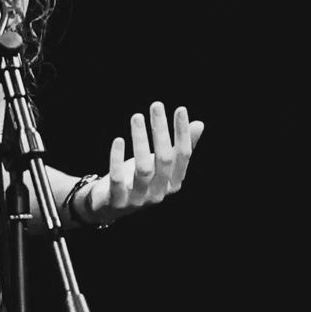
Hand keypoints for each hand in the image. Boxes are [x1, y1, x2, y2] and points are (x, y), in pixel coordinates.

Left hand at [69, 104, 205, 227]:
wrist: (110, 206)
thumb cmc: (140, 180)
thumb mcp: (160, 164)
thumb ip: (179, 148)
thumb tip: (200, 124)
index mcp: (174, 182)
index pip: (183, 156)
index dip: (183, 133)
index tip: (180, 109)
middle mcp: (160, 192)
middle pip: (164, 160)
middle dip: (161, 131)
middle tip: (156, 105)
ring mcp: (139, 198)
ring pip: (143, 168)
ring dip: (140, 141)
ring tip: (137, 117)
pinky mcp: (117, 200)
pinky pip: (118, 179)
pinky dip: (117, 159)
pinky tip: (118, 140)